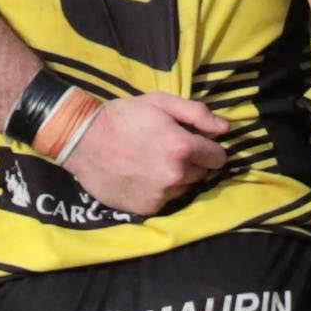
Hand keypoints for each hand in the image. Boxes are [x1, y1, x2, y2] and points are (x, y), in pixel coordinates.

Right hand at [63, 86, 230, 217]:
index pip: (218, 157)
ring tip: (152, 163)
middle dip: (191, 163)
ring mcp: (161, 195)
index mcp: (183, 148)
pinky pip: (164, 200)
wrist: (83, 140)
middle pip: (201, 173)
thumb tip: (227, 128)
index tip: (195, 144)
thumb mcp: (161, 103)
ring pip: (183, 188)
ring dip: (175, 178)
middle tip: (168, 150)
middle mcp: (176, 175)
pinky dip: (158, 190)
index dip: (208, 149)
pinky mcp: (146, 208)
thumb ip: (198, 114)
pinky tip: (141, 176)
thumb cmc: (124, 116)